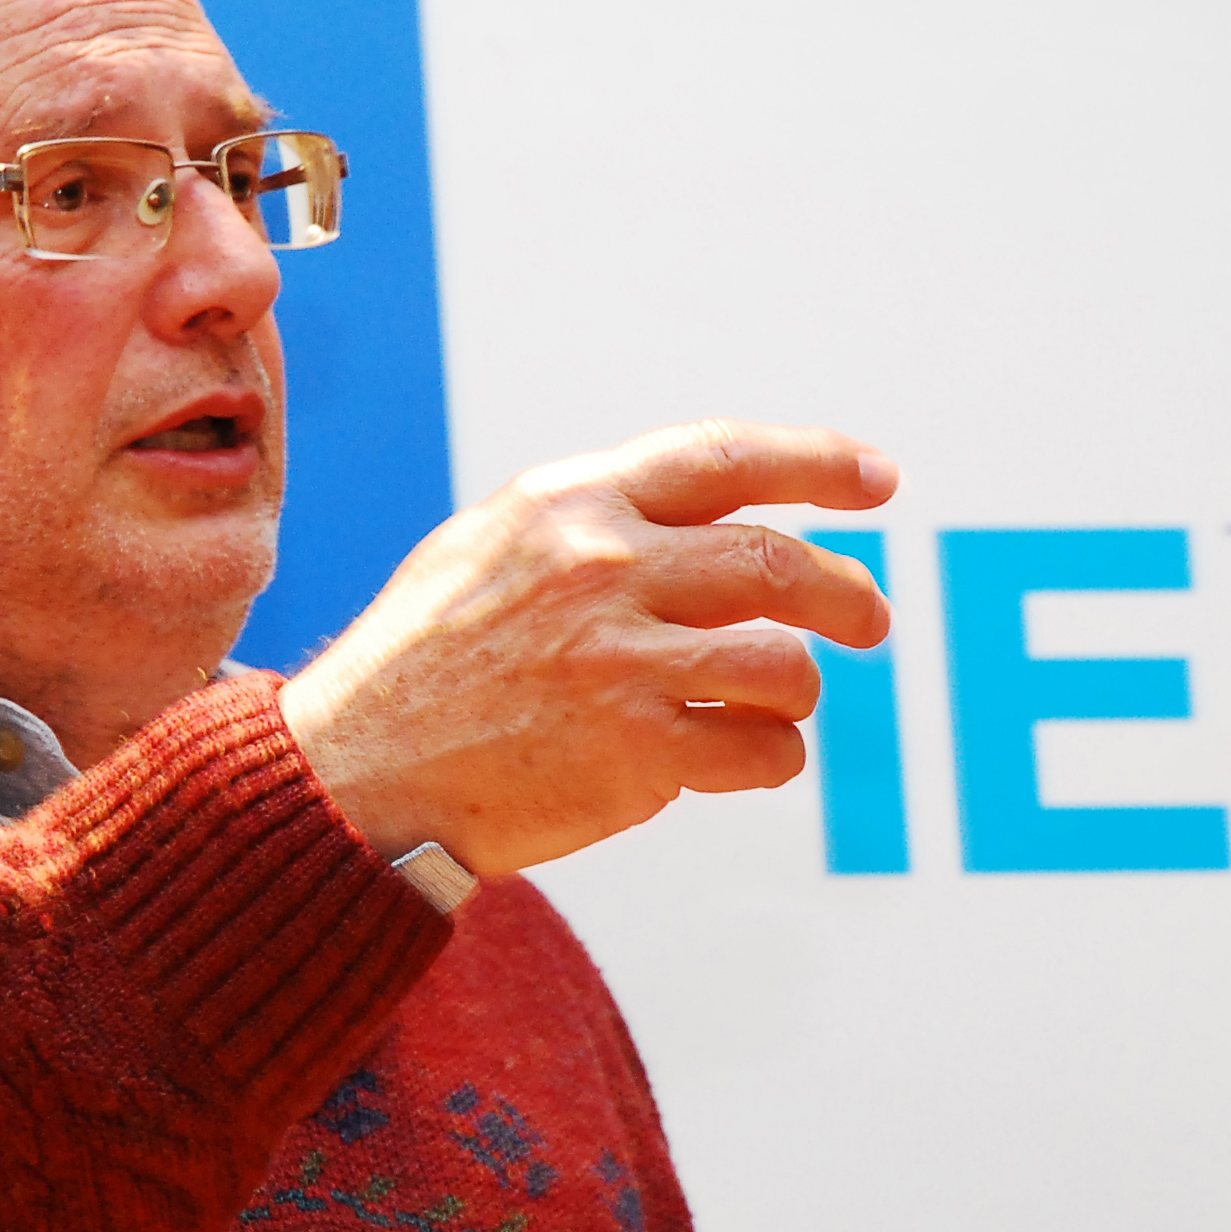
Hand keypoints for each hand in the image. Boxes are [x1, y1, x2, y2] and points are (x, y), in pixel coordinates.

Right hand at [279, 420, 897, 876]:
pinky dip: (769, 758)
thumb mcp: (489, 549)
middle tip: (870, 619)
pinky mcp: (637, 751)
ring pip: (785, 664)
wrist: (353, 774)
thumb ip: (592, 525)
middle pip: (778, 562)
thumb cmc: (421, 667)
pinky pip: (765, 750)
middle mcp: (601, 566)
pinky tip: (737, 759)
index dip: (817, 462)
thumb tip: (704, 520)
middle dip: (847, 594)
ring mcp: (620, 660)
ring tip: (773, 707)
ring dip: (797, 690)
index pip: (723, 457)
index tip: (878, 479)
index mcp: (570, 503)